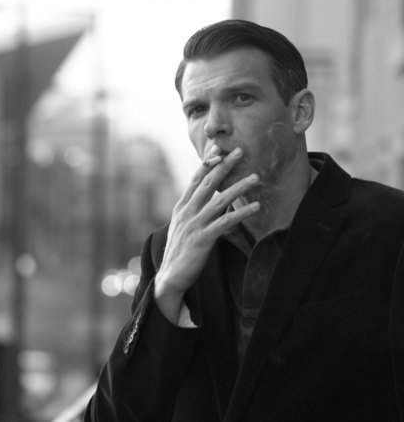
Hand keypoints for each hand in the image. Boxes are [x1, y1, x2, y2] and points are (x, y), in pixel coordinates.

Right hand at [154, 145, 259, 322]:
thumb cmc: (180, 253)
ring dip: (238, 187)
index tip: (220, 148)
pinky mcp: (202, 239)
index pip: (195, 179)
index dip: (208, 163)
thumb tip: (212, 203)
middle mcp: (187, 212)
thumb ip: (195, 213)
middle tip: (240, 151)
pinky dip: (241, 213)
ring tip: (256, 177)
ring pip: (218, 200)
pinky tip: (255, 206)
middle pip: (207, 183)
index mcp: (181, 208)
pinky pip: (225, 222)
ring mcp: (194, 225)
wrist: (169, 278)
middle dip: (224, 165)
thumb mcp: (184, 228)